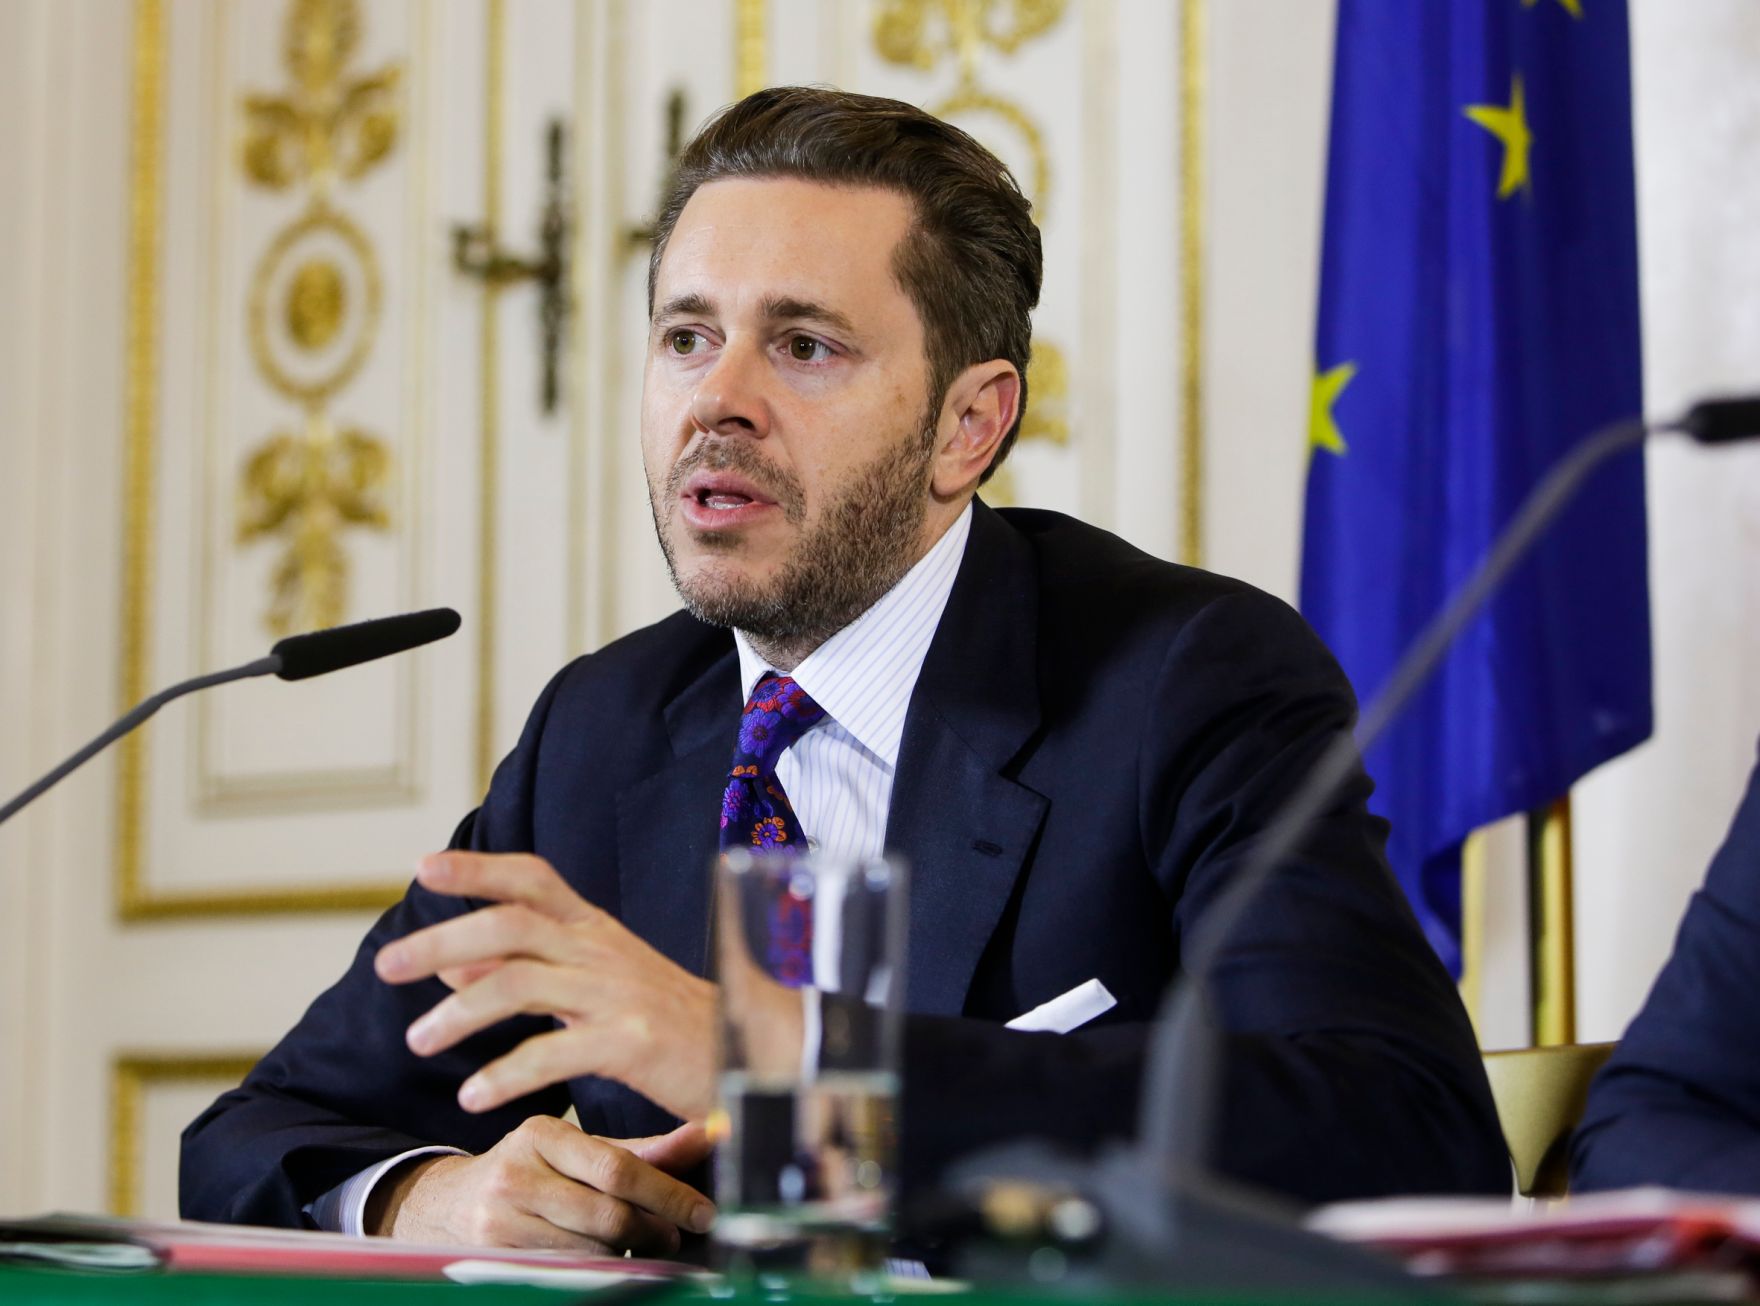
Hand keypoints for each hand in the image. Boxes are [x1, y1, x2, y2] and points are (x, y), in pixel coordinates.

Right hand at [370, 1115, 714, 1252]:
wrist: (448, 1205)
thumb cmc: (531, 1171)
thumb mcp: (577, 1150)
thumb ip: (643, 1149)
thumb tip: (707, 1134)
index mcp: (541, 1133)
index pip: (617, 1168)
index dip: (667, 1194)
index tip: (702, 1212)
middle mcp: (515, 1173)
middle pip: (607, 1215)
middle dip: (653, 1230)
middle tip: (674, 1236)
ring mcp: (500, 1220)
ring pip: (590, 1249)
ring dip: (627, 1253)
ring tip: (640, 1245)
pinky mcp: (493, 1257)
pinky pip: (565, 1271)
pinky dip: (596, 1269)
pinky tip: (606, 1259)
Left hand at [375, 851, 728, 1118]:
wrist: (753, 1050)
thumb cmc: (667, 1021)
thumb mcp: (596, 984)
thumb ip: (526, 970)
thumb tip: (454, 959)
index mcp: (596, 930)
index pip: (532, 879)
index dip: (478, 869)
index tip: (425, 868)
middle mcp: (602, 950)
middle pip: (510, 925)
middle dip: (441, 939)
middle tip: (387, 967)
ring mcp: (617, 993)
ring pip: (519, 986)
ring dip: (458, 1013)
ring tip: (417, 1039)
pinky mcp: (630, 1041)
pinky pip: (552, 1052)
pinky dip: (505, 1074)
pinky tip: (473, 1097)